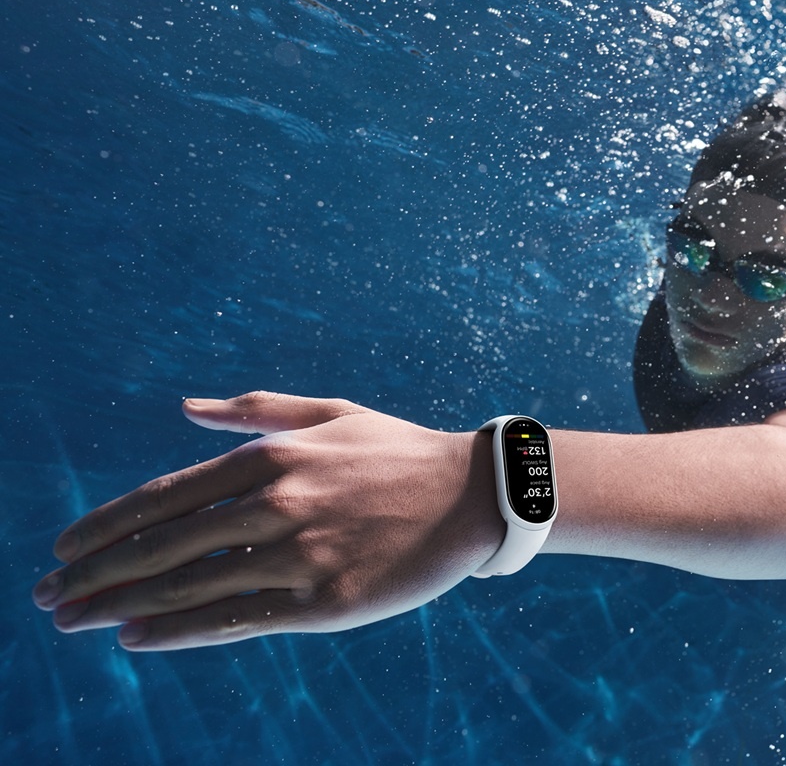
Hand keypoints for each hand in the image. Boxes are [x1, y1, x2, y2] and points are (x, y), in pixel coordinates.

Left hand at [31, 392, 502, 650]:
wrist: (473, 496)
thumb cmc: (399, 452)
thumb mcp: (330, 413)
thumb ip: (256, 409)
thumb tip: (186, 408)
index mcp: (273, 456)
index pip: (165, 496)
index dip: (105, 526)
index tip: (64, 548)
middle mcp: (278, 502)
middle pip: (163, 545)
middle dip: (95, 573)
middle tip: (49, 596)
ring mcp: (300, 554)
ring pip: (191, 586)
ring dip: (122, 607)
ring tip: (79, 622)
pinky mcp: (326, 600)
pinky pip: (237, 620)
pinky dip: (180, 631)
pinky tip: (140, 639)